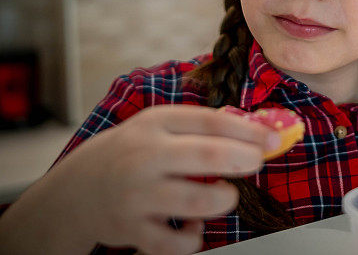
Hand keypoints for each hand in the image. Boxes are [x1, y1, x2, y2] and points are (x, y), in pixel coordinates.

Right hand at [54, 104, 282, 253]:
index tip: (273, 140)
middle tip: (256, 163)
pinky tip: (194, 226)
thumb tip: (258, 132)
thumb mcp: (160, 126)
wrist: (75, 189)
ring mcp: (137, 195)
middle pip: (208, 156)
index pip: (211, 122)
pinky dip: (194, 238)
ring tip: (225, 195)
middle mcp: (145, 157)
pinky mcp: (132, 230)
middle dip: (244, 159)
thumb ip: (202, 127)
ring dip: (223, 200)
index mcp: (156, 123)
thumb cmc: (133, 152)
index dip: (249, 131)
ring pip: (197, 202)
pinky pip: (176, 242)